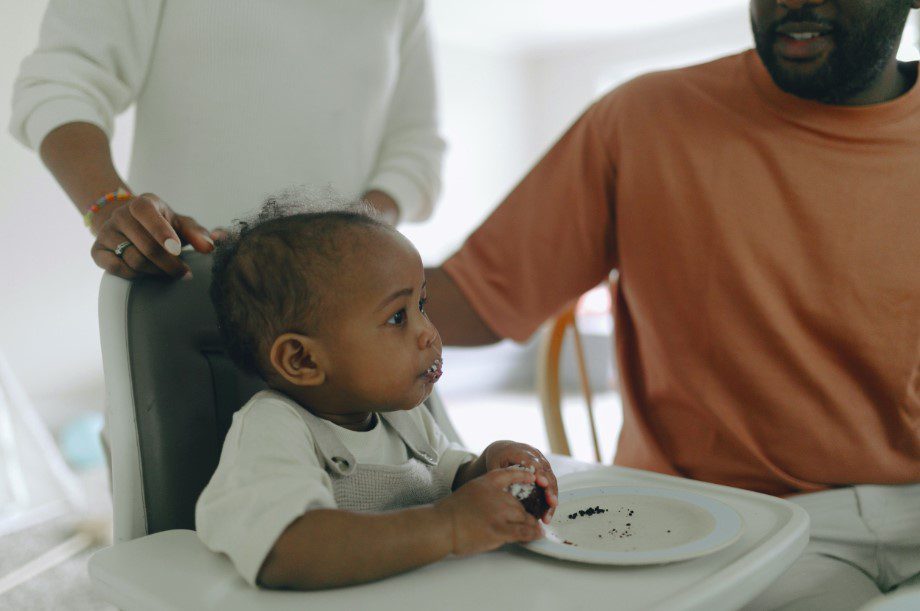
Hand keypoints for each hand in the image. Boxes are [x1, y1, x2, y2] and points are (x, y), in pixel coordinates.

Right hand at [90, 193, 214, 278]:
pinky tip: (146, 273)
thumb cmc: (162, 225)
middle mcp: (121, 214)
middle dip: (169, 264)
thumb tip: (211, 246)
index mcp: (143, 203)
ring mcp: (106, 232)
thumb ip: (198, 233)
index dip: (162, 232)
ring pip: (133, 260)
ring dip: (156, 271)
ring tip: (168, 272)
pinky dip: (135, 276)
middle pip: (146, 246)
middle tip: (184, 273)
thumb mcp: (181, 224)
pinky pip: (116, 269)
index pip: (147, 213)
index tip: (177, 250)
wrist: (129, 225)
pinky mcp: (97, 250)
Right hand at [434, 468, 543, 555]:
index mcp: (487, 483)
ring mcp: (499, 512)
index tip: (531, 477)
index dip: (522, 475)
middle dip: (525, 513)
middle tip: (530, 519)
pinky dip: (532, 533)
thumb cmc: (452, 511)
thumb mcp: (470, 490)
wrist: (442, 525)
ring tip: (536, 529)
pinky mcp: (499, 530)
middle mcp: (496, 495)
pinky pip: (522, 531)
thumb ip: (486, 492)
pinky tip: (538, 534)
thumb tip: (501, 502)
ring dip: (530, 524)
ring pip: (523, 517)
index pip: (509, 474)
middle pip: (519, 503)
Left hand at [482, 441, 557, 522]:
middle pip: (546, 472)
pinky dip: (550, 498)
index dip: (539, 472)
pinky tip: (547, 512)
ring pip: (551, 479)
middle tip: (551, 503)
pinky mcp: (545, 469)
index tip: (543, 484)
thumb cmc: (498, 459)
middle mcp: (534, 455)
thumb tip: (502, 494)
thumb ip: (500, 476)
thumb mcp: (495, 465)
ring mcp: (541, 461)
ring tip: (548, 516)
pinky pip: (551, 483)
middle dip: (550, 488)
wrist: (503, 450)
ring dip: (552, 497)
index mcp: (520, 451)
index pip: (532, 462)